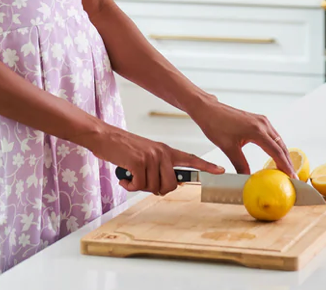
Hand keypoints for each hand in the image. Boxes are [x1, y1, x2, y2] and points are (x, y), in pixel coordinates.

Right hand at [87, 123, 223, 195]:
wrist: (104, 137)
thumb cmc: (123, 148)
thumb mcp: (146, 154)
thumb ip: (159, 167)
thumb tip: (168, 185)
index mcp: (166, 150)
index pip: (191, 158)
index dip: (206, 166)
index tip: (221, 171)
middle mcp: (161, 152)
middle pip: (170, 185)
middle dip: (156, 189)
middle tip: (142, 182)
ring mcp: (150, 156)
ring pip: (153, 187)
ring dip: (138, 186)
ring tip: (130, 174)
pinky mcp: (138, 162)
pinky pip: (139, 185)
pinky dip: (129, 185)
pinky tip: (124, 176)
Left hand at [191, 99, 293, 175]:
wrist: (208, 110)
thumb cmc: (216, 125)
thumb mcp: (228, 148)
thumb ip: (240, 165)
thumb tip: (248, 179)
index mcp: (257, 130)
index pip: (276, 152)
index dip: (285, 166)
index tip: (291, 177)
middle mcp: (263, 124)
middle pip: (281, 146)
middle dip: (288, 162)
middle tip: (292, 177)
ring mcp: (261, 121)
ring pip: (278, 140)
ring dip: (283, 154)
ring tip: (285, 169)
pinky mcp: (258, 120)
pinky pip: (272, 135)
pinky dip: (276, 146)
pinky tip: (275, 155)